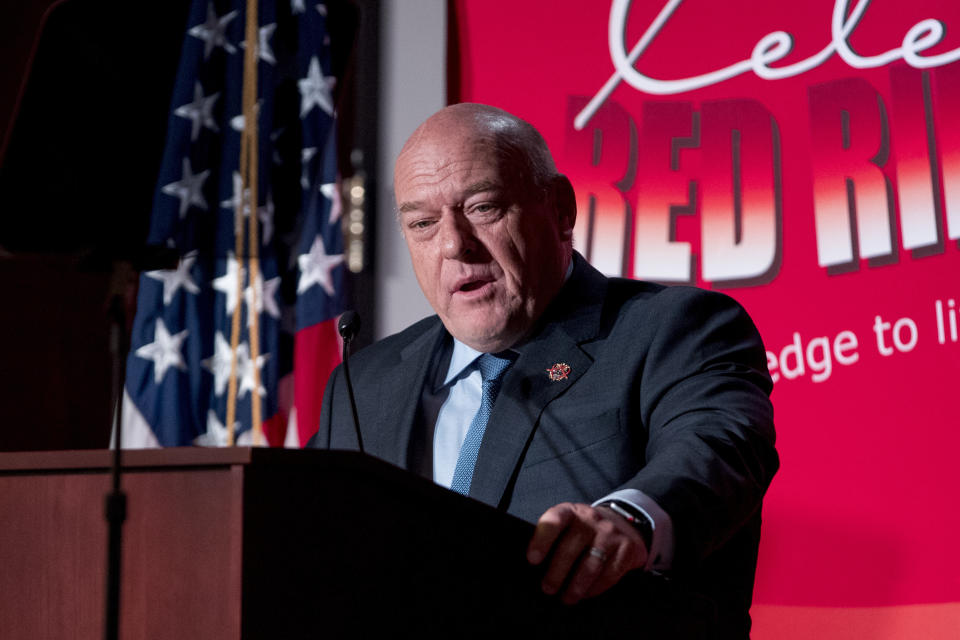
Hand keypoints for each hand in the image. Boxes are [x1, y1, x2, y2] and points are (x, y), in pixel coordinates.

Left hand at [526, 502, 647, 604]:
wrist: (624, 524)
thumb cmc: (586, 530)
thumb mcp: (569, 524)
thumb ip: (554, 537)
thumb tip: (536, 566)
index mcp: (571, 512)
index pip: (554, 521)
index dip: (542, 540)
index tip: (533, 560)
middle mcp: (591, 519)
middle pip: (571, 547)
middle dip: (557, 572)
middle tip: (548, 588)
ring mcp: (611, 533)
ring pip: (591, 564)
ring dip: (576, 586)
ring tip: (567, 597)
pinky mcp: (627, 549)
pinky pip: (610, 574)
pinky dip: (595, 588)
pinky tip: (586, 594)